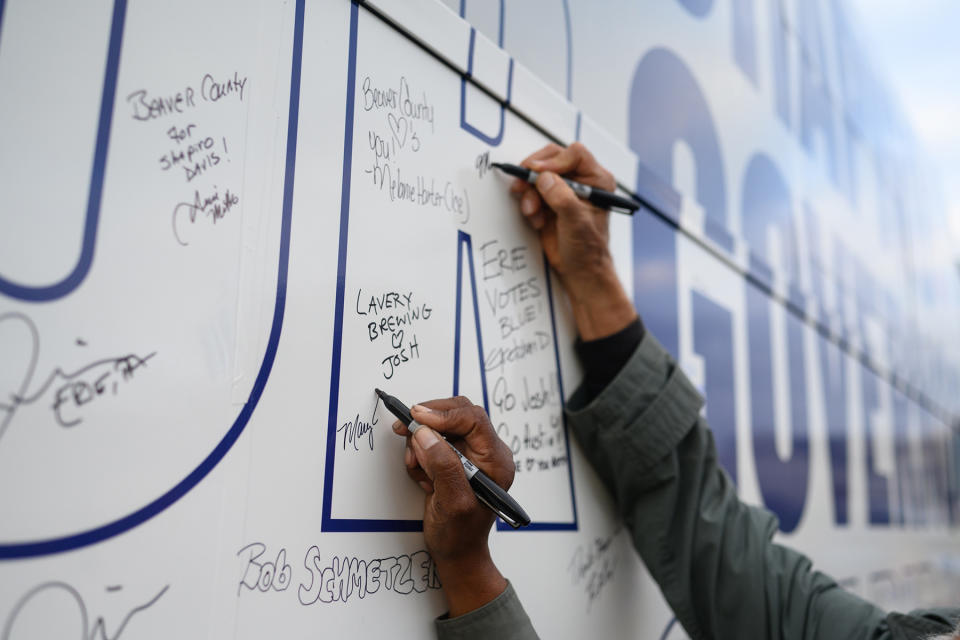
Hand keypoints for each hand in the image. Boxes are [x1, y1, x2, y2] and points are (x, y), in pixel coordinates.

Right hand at [392, 397, 513, 616]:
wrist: (457, 552)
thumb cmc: (460, 535)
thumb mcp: (453, 504)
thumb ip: (443, 467)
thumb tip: (426, 435)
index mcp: (495, 460)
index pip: (474, 419)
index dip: (444, 414)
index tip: (418, 417)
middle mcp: (486, 452)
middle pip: (457, 414)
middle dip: (428, 423)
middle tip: (404, 430)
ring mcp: (470, 453)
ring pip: (441, 425)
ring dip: (421, 442)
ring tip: (417, 468)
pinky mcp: (455, 457)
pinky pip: (433, 440)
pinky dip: (420, 452)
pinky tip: (422, 474)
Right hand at [510, 142, 636, 339]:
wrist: (579, 271)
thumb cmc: (588, 251)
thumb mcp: (576, 223)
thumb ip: (562, 198)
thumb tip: (544, 178)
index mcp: (597, 181)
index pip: (574, 155)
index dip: (554, 161)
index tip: (538, 173)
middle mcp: (580, 181)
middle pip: (552, 159)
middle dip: (535, 173)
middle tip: (523, 184)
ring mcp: (563, 190)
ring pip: (538, 175)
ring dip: (529, 192)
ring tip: (532, 211)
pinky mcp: (548, 201)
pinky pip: (531, 191)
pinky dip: (528, 203)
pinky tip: (536, 219)